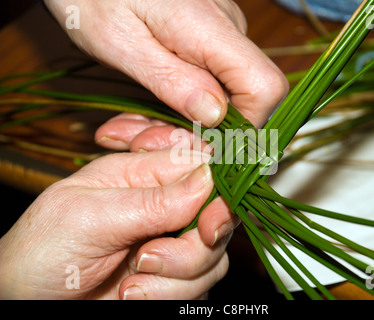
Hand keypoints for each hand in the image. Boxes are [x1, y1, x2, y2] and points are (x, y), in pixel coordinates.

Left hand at [0, 151, 237, 298]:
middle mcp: (163, 205)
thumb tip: (208, 178)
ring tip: (130, 281)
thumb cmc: (42, 250)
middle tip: (154, 259)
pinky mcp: (173, 276)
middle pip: (215, 215)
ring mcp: (170, 242)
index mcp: (142, 173)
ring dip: (175, 276)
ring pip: (212, 255)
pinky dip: (169, 295)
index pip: (200, 166)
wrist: (27, 301)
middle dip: (197, 243)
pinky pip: (199, 285)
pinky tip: (131, 294)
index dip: (218, 190)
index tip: (210, 221)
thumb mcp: (89, 215)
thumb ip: (152, 200)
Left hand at [44, 0, 288, 128]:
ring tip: (133, 127)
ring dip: (181, 123)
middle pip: (243, 101)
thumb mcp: (120, 42)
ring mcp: (221, 36)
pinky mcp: (209, 42)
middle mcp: (227, 30)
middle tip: (143, 140)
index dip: (246, 126)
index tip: (203, 145)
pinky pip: (208, 86)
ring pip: (222, 99)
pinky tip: (146, 110)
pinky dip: (179, 106)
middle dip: (198, 133)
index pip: (265, 87)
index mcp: (209, 28)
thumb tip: (215, 115)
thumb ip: (170, 79)